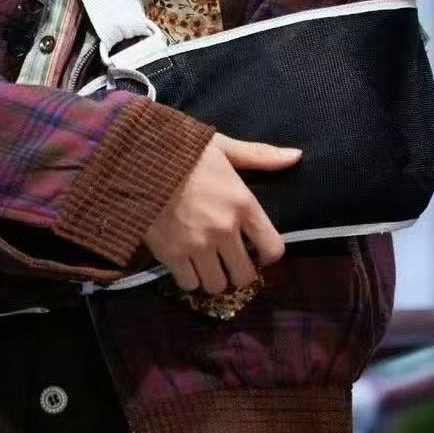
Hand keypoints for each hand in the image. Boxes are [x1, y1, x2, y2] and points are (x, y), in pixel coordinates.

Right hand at [143, 133, 301, 294]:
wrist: (136, 158)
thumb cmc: (183, 151)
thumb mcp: (224, 147)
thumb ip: (260, 155)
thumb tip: (297, 156)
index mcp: (243, 203)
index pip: (273, 248)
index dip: (267, 254)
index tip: (256, 250)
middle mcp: (225, 230)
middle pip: (245, 276)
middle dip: (239, 271)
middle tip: (228, 260)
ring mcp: (198, 245)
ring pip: (217, 285)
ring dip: (214, 277)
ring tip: (206, 264)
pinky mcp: (171, 255)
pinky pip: (189, 285)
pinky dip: (188, 278)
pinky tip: (185, 263)